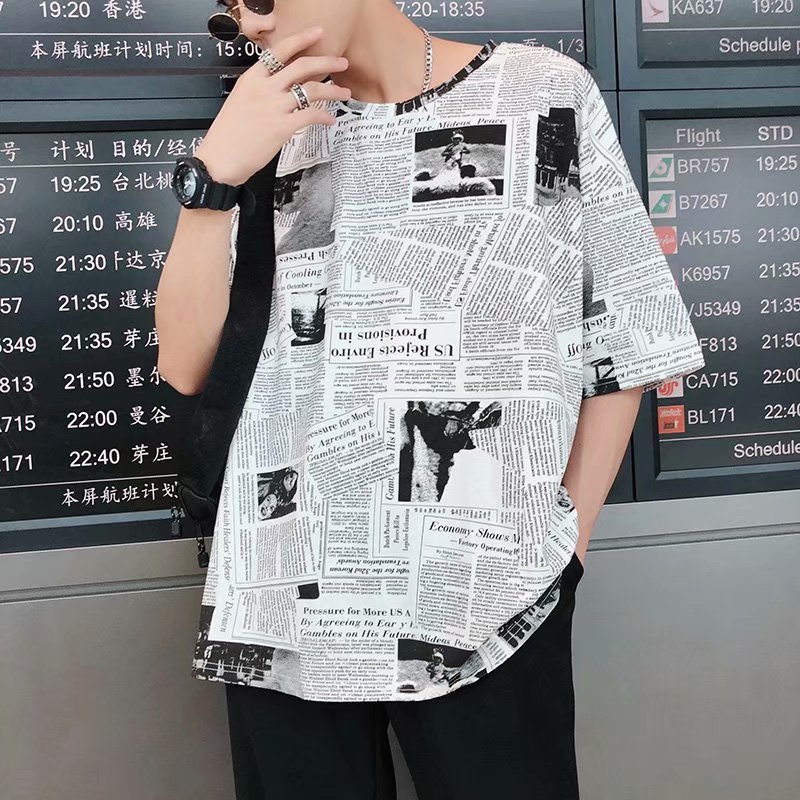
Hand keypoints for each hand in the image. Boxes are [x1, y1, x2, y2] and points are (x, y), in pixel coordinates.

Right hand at [195, 26, 350, 185]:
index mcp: (252, 78)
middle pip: (301, 66)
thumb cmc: (229, 135)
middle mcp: (265, 88)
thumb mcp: (241, 100)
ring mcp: (274, 107)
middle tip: (342, 62)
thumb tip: (281, 89)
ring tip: (344, 92)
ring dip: (332, 91)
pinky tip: (330, 119)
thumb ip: (261, 90)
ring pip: (311, 90)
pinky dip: (324, 117)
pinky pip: (310, 116)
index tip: (318, 33)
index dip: (302, 39)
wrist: (221, 158)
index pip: (280, 50)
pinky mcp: (282, 127)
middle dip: (326, 61)